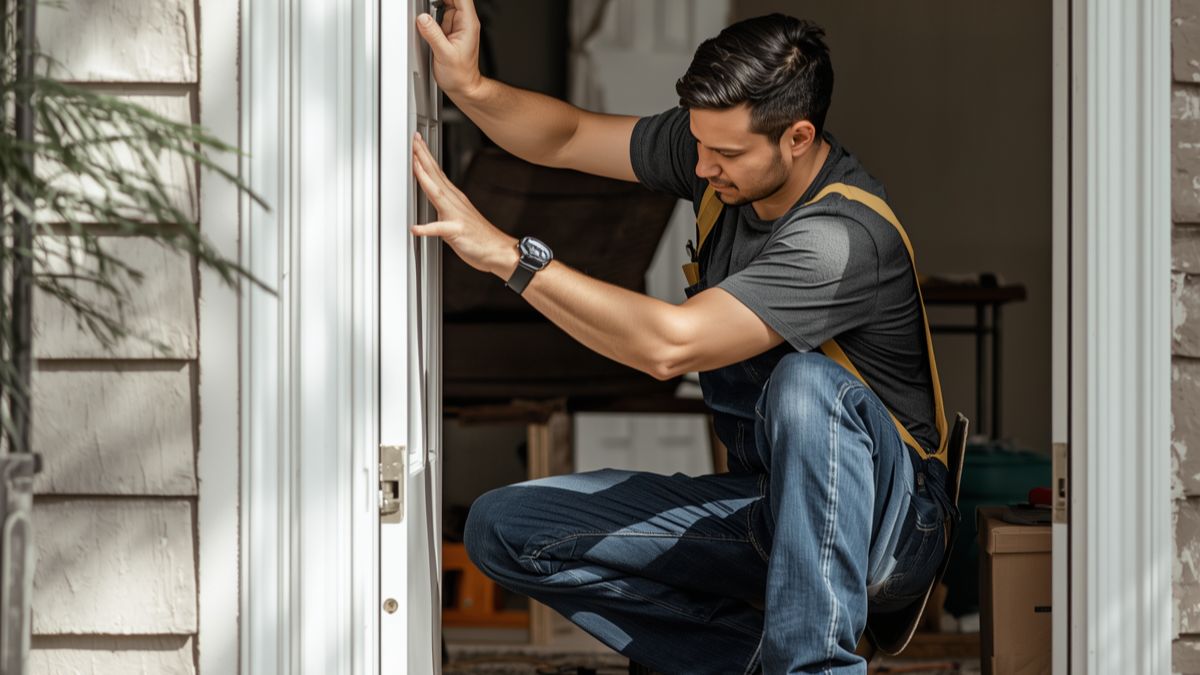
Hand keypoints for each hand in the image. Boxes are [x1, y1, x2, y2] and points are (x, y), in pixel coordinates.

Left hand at [411, 132, 518, 278]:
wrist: (499, 251)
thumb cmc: (480, 237)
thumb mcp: (460, 216)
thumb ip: (446, 205)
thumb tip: (433, 196)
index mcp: (455, 198)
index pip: (437, 172)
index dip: (426, 156)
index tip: (417, 142)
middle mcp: (455, 202)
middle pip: (436, 175)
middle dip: (423, 157)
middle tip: (414, 140)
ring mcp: (456, 216)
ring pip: (437, 193)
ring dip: (425, 178)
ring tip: (414, 164)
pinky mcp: (457, 232)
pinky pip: (440, 229)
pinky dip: (426, 228)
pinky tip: (416, 228)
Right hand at [415, 0, 482, 96]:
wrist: (462, 86)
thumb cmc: (460, 75)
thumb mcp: (444, 54)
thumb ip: (433, 34)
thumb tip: (423, 18)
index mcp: (468, 23)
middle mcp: (464, 21)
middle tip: (425, 6)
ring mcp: (457, 25)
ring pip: (446, 3)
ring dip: (435, 3)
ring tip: (427, 16)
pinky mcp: (449, 29)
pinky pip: (441, 14)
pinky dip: (433, 12)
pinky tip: (428, 18)